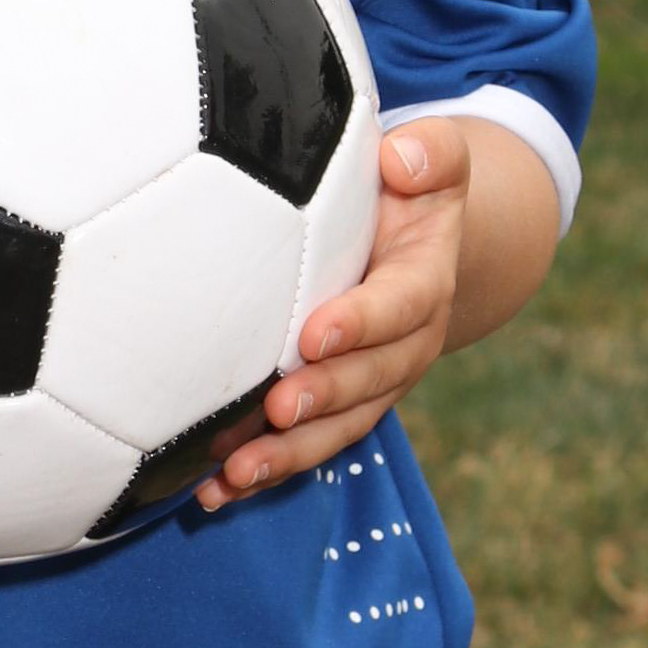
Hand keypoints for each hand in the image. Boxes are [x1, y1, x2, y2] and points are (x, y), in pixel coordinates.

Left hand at [197, 119, 470, 511]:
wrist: (418, 241)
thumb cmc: (409, 189)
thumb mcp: (434, 162)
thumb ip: (433, 154)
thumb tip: (404, 156)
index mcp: (424, 284)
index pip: (399, 306)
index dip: (361, 323)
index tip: (314, 335)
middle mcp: (404, 347)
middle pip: (367, 382)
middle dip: (322, 399)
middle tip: (275, 407)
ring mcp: (370, 384)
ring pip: (335, 429)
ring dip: (286, 454)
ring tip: (234, 471)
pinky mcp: (337, 406)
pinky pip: (305, 446)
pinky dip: (262, 473)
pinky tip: (212, 493)